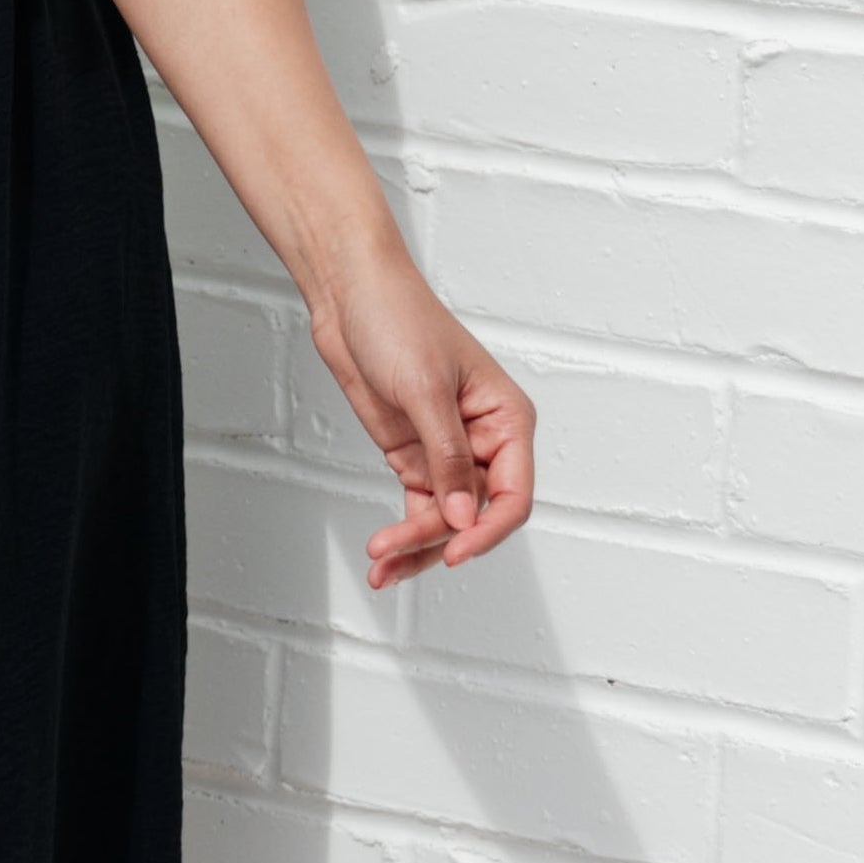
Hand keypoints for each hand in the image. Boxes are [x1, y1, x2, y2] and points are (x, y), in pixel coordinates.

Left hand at [311, 253, 536, 586]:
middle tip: (394, 552)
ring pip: (444, 518)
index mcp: (506, 420)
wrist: (350, 297)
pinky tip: (384, 556)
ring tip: (380, 565)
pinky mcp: (414, 455)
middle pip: (474, 514)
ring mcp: (447, 452)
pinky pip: (419, 507)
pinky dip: (403, 533)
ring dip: (414, 545)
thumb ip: (446, 456)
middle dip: (435, 538)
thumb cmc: (399, 320)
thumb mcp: (425, 390)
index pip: (513, 494)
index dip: (488, 529)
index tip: (455, 550)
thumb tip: (464, 516)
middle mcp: (483, 441)